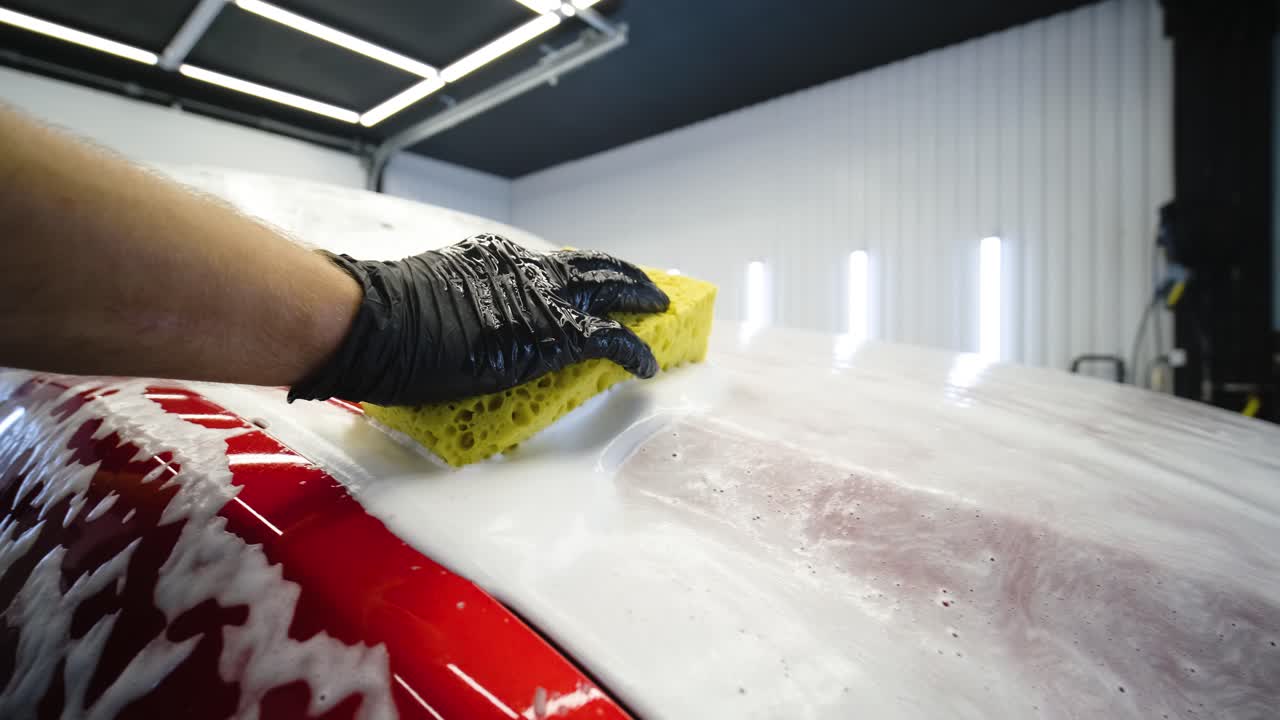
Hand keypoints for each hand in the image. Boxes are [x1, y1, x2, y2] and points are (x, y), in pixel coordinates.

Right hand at [288, 234, 669, 404]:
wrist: (383, 326)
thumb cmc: (389, 321)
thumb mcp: (433, 296)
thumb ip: (460, 305)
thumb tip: (455, 326)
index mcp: (496, 258)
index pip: (549, 263)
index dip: (577, 272)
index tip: (589, 280)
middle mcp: (528, 269)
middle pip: (592, 266)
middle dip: (624, 276)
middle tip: (646, 286)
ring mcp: (546, 299)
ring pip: (613, 290)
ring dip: (642, 299)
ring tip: (661, 310)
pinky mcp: (559, 334)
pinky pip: (613, 340)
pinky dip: (635, 350)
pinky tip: (647, 363)